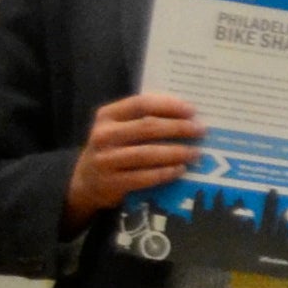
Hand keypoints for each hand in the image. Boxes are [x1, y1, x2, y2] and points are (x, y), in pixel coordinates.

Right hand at [64, 91, 200, 223]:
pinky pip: (143, 177)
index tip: (192, 110)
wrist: (87, 181)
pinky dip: (165, 173)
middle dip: (178, 128)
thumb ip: (144, 119)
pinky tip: (180, 169)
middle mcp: (103, 135)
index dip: (168, 106)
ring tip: (195, 153)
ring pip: (146, 153)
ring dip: (175, 152)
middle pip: (147, 127)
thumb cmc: (114, 148)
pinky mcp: (111, 182)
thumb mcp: (119, 128)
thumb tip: (188, 115)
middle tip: (201, 131)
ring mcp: (105, 160)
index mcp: (107, 115)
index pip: (140, 104)